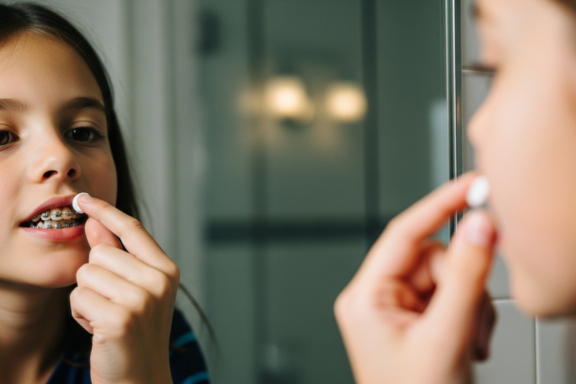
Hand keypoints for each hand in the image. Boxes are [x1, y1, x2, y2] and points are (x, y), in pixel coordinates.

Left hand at [70, 195, 178, 383]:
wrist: (141, 379)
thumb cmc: (136, 333)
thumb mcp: (134, 289)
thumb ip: (116, 254)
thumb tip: (95, 221)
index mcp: (167, 270)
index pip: (132, 229)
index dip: (106, 210)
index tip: (84, 198)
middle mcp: (159, 282)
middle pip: (100, 253)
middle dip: (95, 277)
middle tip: (111, 304)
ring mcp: (141, 300)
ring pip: (86, 274)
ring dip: (86, 297)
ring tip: (106, 317)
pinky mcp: (119, 319)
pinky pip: (78, 298)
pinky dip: (80, 315)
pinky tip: (98, 329)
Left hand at [334, 174, 497, 383]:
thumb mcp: (444, 338)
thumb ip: (465, 279)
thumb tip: (479, 227)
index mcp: (365, 298)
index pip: (403, 234)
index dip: (439, 206)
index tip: (470, 187)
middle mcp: (378, 298)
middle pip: (433, 257)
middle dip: (462, 283)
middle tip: (471, 317)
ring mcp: (400, 309)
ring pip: (450, 276)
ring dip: (470, 306)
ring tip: (466, 343)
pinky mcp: (421, 319)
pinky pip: (454, 295)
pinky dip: (471, 316)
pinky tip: (466, 346)